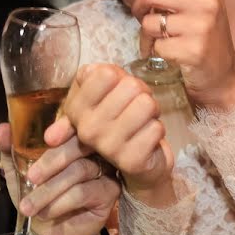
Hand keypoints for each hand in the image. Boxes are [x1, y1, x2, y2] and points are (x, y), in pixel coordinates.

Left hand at [0, 123, 118, 234]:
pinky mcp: (109, 191)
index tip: (47, 138)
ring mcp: (105, 169)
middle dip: (51, 161)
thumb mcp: (19, 171)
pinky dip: (61, 202)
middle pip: (79, 144)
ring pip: (79, 170)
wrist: (48, 232)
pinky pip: (85, 191)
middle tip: (31, 177)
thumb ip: (10, 149)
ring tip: (29, 206)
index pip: (74, 123)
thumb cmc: (37, 194)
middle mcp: (93, 149)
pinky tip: (47, 212)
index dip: (63, 127)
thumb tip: (1, 129)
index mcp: (73, 137)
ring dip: (50, 190)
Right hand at [47, 63, 173, 191]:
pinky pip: (156, 128)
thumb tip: (89, 72)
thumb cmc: (120, 117)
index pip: (106, 74)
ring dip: (152, 110)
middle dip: (141, 93)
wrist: (136, 160)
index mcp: (76, 109)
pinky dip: (157, 129)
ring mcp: (108, 147)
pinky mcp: (131, 161)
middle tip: (136, 107)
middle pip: (131, 86)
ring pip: (146, 105)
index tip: (119, 90)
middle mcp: (87, 129)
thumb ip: (91, 77)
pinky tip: (147, 138)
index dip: (120, 76)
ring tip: (143, 120)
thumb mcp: (100, 93)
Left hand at [117, 0, 234, 110]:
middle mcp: (207, 4)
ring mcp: (201, 27)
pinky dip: (155, 51)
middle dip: (137, 7)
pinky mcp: (193, 50)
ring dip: (146, 35)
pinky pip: (156, 45)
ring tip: (159, 41)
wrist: (223, 75)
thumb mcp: (198, 7)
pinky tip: (168, 55)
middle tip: (142, 17)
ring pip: (149, 22)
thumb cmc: (204, 38)